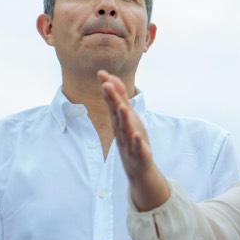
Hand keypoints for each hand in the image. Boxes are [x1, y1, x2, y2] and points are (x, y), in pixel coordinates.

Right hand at [99, 70, 169, 211]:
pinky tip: (137, 135)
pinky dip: (136, 141)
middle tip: (106, 85)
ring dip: (124, 118)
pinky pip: (136, 147)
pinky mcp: (138, 153)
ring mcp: (128, 141)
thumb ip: (120, 98)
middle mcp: (121, 129)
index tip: (101, 73)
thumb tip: (110, 79)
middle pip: (116, 113)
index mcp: (119, 120)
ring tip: (123, 107)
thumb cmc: (131, 137)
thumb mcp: (127, 116)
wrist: (137, 166)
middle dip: (112, 99)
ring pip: (125, 129)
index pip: (112, 102)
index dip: (108, 88)